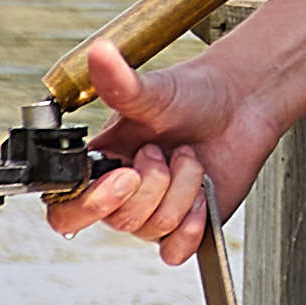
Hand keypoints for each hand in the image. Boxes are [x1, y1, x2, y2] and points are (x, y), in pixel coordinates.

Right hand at [42, 36, 267, 265]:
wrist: (239, 105)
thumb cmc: (191, 96)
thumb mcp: (153, 91)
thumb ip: (120, 82)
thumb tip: (98, 54)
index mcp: (99, 164)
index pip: (66, 207)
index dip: (90, 202)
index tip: (125, 175)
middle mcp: (121, 193)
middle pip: (118, 220)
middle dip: (153, 184)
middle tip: (164, 151)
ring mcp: (152, 212)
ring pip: (153, 229)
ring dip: (181, 191)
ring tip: (189, 158)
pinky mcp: (184, 228)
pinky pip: (176, 250)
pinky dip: (192, 226)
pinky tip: (202, 195)